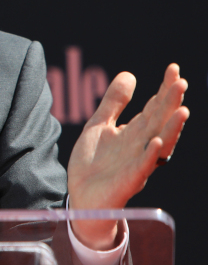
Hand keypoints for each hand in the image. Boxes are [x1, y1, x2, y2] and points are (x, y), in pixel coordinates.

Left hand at [67, 64, 188, 249]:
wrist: (81, 195)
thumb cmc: (93, 162)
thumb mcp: (100, 125)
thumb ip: (114, 102)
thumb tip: (130, 74)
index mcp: (135, 132)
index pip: (154, 108)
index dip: (163, 90)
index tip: (173, 69)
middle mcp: (141, 146)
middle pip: (160, 122)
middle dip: (171, 103)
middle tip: (181, 81)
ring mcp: (137, 163)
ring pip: (160, 143)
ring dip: (172, 128)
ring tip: (183, 110)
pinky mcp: (128, 180)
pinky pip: (143, 167)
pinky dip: (150, 155)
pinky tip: (156, 141)